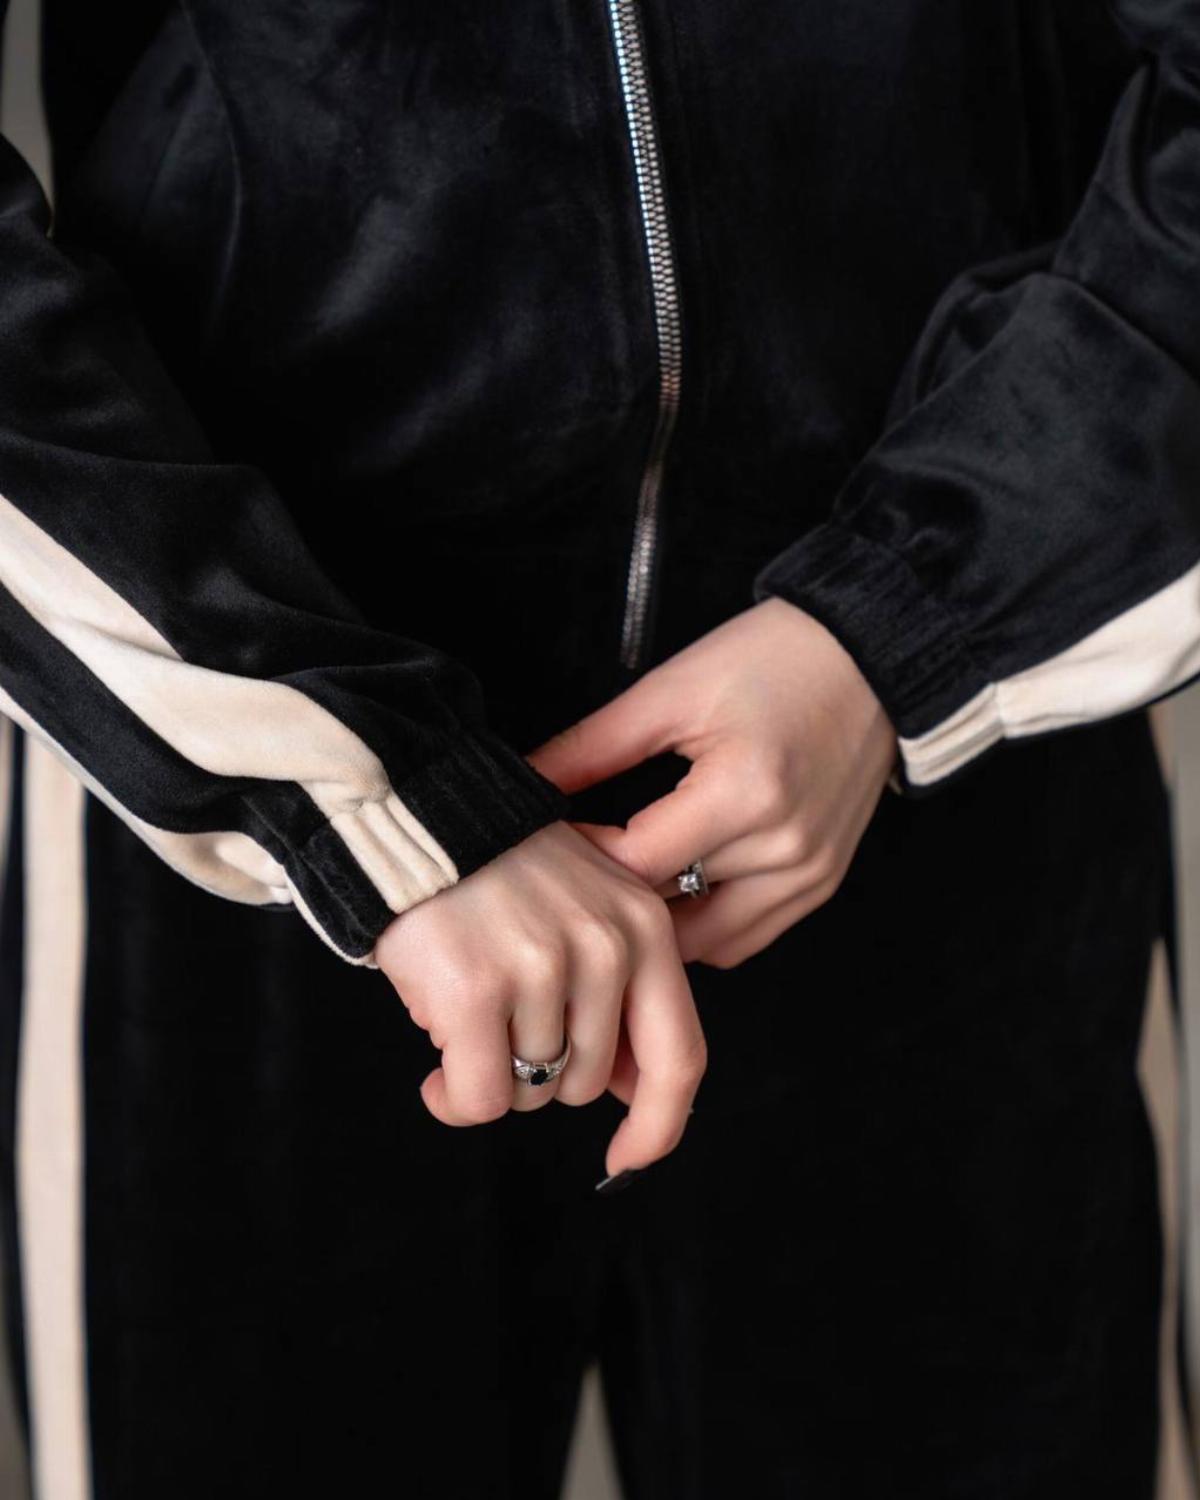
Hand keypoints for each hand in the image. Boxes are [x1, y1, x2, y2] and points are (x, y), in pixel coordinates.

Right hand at [374, 820, 705, 1175]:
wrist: (414, 816)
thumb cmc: (497, 870)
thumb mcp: (586, 910)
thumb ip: (621, 996)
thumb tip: (640, 1097)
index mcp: (644, 926)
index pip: (679, 1054)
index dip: (660, 1124)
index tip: (628, 1159)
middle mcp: (606, 947)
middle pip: (588, 1084)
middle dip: (538, 1074)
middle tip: (496, 1027)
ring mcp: (543, 968)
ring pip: (530, 1093)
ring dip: (489, 1077)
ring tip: (462, 1019)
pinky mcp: (477, 991)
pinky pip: (480, 1098)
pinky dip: (453, 1099)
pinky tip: (435, 1071)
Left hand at [529, 599, 896, 967]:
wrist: (871, 656)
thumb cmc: (771, 659)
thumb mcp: (671, 693)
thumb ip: (591, 750)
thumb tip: (521, 789)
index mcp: (743, 794)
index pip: (634, 865)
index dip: (578, 864)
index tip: (545, 849)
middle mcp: (783, 848)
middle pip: (667, 914)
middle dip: (609, 904)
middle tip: (566, 883)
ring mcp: (809, 875)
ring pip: (705, 944)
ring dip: (656, 928)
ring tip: (614, 896)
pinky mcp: (821, 884)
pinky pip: (745, 938)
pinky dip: (700, 927)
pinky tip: (668, 896)